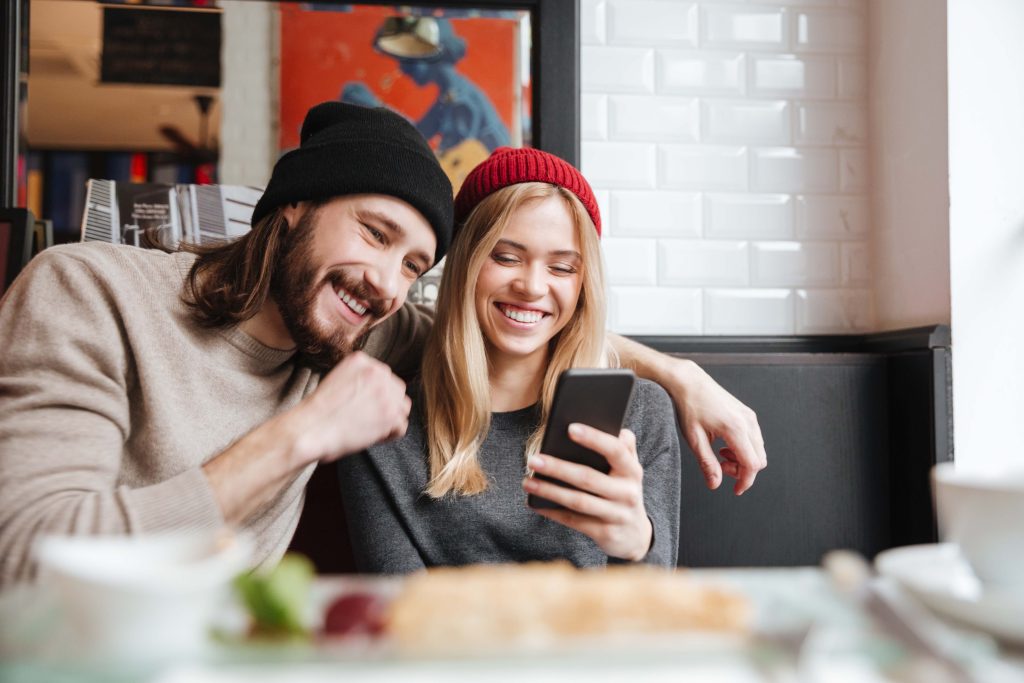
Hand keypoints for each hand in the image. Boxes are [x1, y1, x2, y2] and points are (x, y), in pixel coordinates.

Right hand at [289, 352, 410, 464]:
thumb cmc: (317, 412)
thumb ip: (359, 379)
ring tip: (370, 429)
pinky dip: (389, 436)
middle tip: (366, 420)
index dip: (375, 395)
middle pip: (397, 390)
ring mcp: (387, 393)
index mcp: (362, 360)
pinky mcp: (391, 414)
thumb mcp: (337, 379)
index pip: (383, 377)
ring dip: (390, 420)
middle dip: (386, 406)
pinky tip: (372, 437)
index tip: (361, 407)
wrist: (310, 429)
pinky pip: (401, 427)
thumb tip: (375, 394)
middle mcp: (378, 371)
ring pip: (402, 408)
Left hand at [523, 425, 651, 561]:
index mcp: (632, 471)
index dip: (594, 438)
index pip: (615, 450)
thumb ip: (624, 448)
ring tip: (527, 482)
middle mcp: (627, 493)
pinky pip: (574, 521)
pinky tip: (534, 504)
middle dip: (558, 468)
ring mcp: (617, 515)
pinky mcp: (605, 533)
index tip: (570, 428)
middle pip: (588, 478)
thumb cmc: (623, 491)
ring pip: (578, 501)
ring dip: (550, 491)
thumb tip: (614, 426)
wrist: (635, 535)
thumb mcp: (629, 470)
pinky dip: (553, 512)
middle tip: (533, 459)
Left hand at [669, 359, 765, 494]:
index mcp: (735, 429)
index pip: (752, 464)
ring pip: (758, 450)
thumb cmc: (689, 406)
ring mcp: (749, 416)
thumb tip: (715, 484)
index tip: (735, 490)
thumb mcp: (694, 439)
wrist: (688, 381)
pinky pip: (754, 439)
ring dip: (743, 459)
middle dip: (743, 471)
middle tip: (721, 467)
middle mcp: (747, 422)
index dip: (745, 481)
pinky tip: (725, 445)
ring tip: (720, 455)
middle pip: (759, 459)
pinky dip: (744, 448)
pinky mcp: (747, 413)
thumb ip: (707, 463)